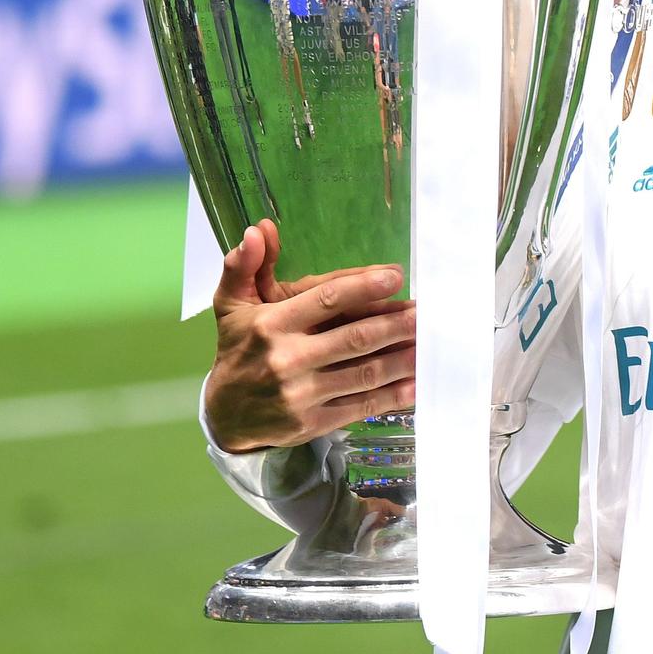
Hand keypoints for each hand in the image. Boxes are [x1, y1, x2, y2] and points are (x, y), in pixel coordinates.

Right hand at [204, 219, 416, 453]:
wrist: (224, 416)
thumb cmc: (237, 350)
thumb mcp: (231, 305)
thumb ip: (245, 265)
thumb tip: (258, 230)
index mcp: (272, 324)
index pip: (326, 300)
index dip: (364, 286)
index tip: (395, 276)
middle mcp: (287, 359)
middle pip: (355, 338)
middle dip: (396, 324)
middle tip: (426, 313)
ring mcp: (301, 395)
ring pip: (364, 373)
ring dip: (402, 358)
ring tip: (429, 342)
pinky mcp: (312, 423)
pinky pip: (361, 406)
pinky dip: (392, 395)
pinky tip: (416, 383)